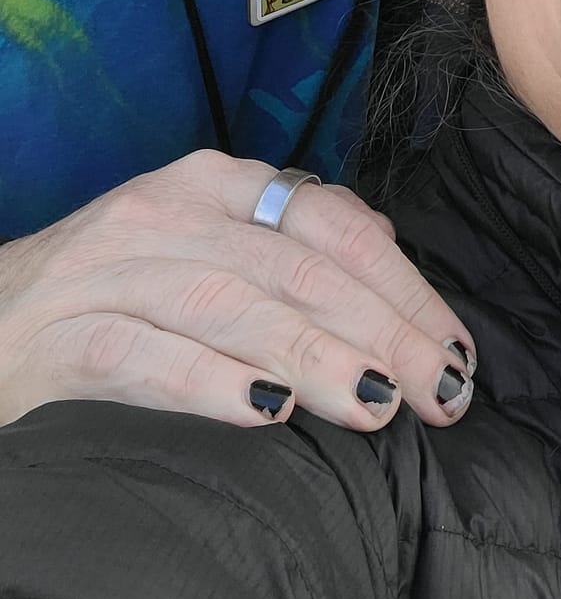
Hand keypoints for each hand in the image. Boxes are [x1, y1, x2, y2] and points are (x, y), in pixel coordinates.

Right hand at [0, 152, 474, 431]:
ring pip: (235, 306)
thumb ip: (293, 245)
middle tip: (440, 393)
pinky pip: (150, 355)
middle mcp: (172, 213)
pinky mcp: (67, 334)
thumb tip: (390, 252)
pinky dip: (214, 382)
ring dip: (314, 357)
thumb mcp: (210, 246)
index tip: (457, 350)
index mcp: (220, 185)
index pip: (334, 227)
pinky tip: (266, 413)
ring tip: (376, 404)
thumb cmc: (121, 293)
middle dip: (383, 333)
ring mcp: (116, 270)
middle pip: (298, 270)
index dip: (404, 288)